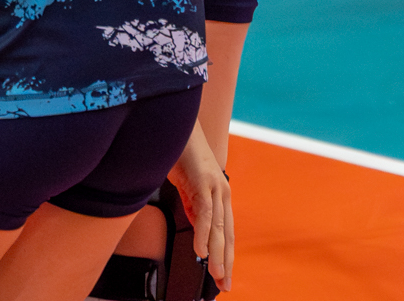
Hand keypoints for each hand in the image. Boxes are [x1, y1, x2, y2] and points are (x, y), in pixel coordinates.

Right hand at [168, 125, 232, 291]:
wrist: (177, 119)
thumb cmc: (180, 149)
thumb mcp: (186, 184)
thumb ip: (193, 204)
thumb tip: (197, 227)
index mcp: (218, 194)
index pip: (224, 231)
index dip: (224, 254)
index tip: (222, 275)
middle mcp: (222, 192)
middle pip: (226, 235)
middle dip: (226, 262)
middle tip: (225, 285)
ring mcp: (215, 186)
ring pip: (218, 228)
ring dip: (217, 254)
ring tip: (216, 276)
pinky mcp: (203, 181)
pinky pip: (205, 212)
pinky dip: (203, 233)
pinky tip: (200, 250)